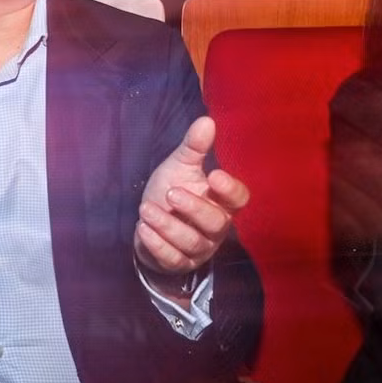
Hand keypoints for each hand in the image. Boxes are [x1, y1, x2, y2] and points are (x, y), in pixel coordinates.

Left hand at [133, 116, 249, 277]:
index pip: (239, 199)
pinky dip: (157, 244)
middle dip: (194, 208)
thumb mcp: (180, 166)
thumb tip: (206, 120)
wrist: (149, 221)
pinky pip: (172, 258)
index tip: (214, 176)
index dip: (230, 190)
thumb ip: (194, 146)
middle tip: (172, 193)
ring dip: (168, 226)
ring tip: (147, 209)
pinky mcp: (179, 262)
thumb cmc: (172, 190)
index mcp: (221, 202)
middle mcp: (216, 228)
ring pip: (192, 242)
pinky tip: (142, 228)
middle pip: (216, 223)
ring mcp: (198, 248)